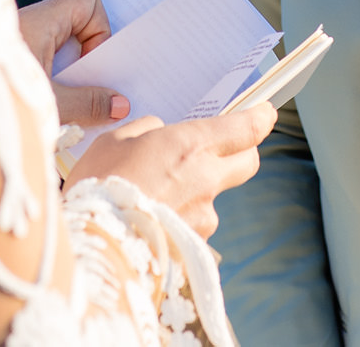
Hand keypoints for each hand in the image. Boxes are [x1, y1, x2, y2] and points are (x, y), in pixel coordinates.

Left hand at [18, 0, 129, 126]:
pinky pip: (42, 66)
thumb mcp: (49, 104)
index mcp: (39, 20)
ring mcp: (17, 45)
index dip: (101, 29)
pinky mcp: (6, 64)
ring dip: (70, 78)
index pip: (86, 1)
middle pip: (76, 27)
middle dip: (88, 60)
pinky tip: (49, 114)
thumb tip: (123, 105)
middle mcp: (28, 26)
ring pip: (59, 50)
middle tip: (94, 91)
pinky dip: (52, 86)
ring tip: (71, 110)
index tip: (93, 65)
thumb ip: (89, 103)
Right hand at [66, 104, 275, 237]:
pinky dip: (182, 220)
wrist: (95, 247)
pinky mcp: (196, 245)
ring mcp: (205, 216)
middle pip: (247, 161)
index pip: (246, 129)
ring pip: (216, 197)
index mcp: (191, 145)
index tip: (264, 112)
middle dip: (240, 151)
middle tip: (220, 148)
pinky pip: (196, 225)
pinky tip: (153, 220)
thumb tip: (159, 132)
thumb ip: (144, 130)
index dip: (260, 118)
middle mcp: (207, 180)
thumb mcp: (113, 142)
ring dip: (199, 192)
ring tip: (157, 196)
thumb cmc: (100, 188)